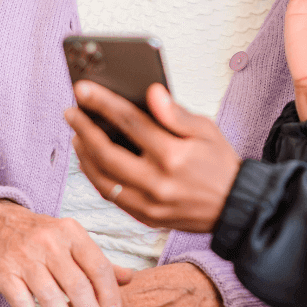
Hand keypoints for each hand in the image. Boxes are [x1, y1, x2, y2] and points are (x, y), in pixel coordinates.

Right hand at [0, 199, 131, 306]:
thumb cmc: (39, 236)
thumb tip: (129, 278)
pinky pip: (22, 303)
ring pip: (51, 298)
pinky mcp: (4, 274)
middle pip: (77, 285)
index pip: (97, 266)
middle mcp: (50, 243)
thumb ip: (97, 260)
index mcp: (71, 233)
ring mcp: (25, 258)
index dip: (109, 294)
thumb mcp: (70, 238)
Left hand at [66, 81, 240, 233]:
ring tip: (77, 133)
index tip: (82, 89)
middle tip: (71, 111)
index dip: (103, 103)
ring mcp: (149, 204)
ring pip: (102, 178)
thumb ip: (175, 113)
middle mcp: (158, 182)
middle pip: (107, 153)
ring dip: (84, 154)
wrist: (235, 207)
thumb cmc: (220, 163)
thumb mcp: (206, 130)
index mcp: (174, 156)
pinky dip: (96, 176)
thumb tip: (152, 92)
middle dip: (84, 129)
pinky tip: (91, 159)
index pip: (131, 123)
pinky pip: (111, 196)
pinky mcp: (145, 218)